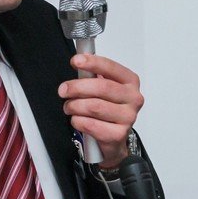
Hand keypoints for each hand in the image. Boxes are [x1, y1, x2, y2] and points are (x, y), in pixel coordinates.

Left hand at [58, 54, 143, 168]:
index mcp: (130, 81)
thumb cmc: (108, 108)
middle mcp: (133, 98)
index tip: (76, 61)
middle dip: (77, 87)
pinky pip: (91, 125)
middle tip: (63, 90)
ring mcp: (128, 117)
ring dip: (75, 106)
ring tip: (69, 106)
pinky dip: (78, 121)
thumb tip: (80, 61)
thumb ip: (93, 74)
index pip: (111, 68)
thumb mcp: (104, 87)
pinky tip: (77, 119)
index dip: (92, 63)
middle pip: (102, 87)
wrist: (114, 137)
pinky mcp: (118, 134)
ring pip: (95, 107)